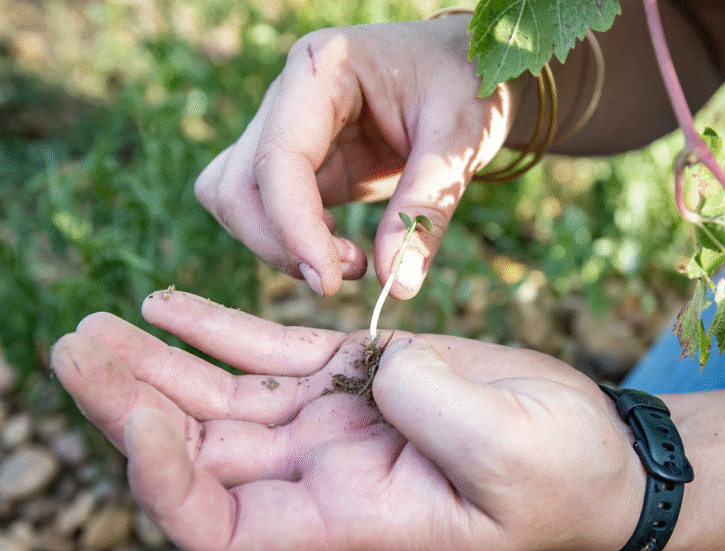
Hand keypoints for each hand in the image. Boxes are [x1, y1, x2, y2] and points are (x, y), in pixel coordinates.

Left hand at [51, 290, 643, 550]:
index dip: (166, 480)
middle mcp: (322, 470)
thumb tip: (376, 367)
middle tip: (75, 349)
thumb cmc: (560, 472)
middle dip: (131, 404)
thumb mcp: (506, 453)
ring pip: (221, 394)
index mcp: (347, 513)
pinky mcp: (355, 369)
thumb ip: (431, 407)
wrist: (588, 446)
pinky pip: (269, 350)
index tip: (148, 421)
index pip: (219, 522)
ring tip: (93, 327)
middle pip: (198, 449)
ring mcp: (333, 416)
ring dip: (156, 362)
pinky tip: (165, 302)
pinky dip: (215, 327)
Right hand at [195, 17, 515, 297]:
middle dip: (278, 243)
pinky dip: (294, 244)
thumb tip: (396, 286)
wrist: (464, 71)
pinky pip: (267, 213)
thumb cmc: (464, 85)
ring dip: (280, 247)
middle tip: (342, 277)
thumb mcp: (459, 141)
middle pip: (238, 183)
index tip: (329, 281)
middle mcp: (289, 97)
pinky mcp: (299, 165)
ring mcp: (286, 131)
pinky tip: (343, 251)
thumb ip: (425, 211)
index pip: (278, 157)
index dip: (292, 226)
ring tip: (353, 262)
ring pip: (238, 201)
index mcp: (322, 68)